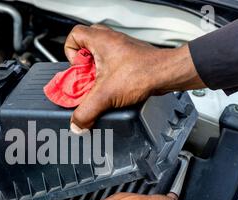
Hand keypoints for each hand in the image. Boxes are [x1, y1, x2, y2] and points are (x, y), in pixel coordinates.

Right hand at [65, 25, 204, 133]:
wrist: (166, 74)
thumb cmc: (143, 72)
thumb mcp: (105, 96)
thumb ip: (86, 112)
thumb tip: (76, 124)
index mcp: (100, 40)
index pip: (74, 36)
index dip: (71, 54)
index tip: (78, 70)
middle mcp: (111, 41)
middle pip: (86, 46)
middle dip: (84, 66)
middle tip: (87, 79)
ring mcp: (121, 48)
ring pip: (100, 56)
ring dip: (97, 71)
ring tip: (101, 86)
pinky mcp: (130, 58)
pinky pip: (112, 63)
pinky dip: (110, 76)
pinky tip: (114, 89)